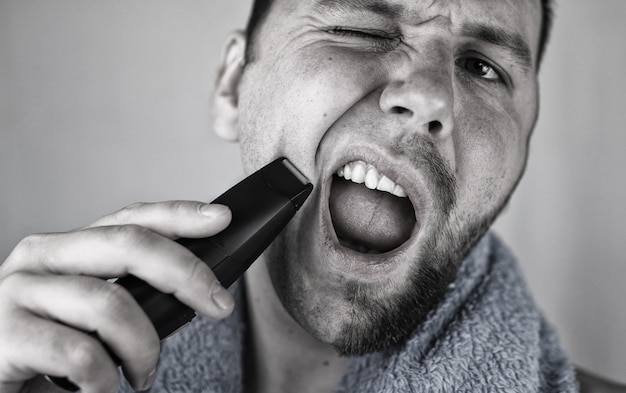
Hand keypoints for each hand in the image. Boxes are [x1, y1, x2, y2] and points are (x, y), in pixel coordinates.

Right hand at [0, 201, 232, 392]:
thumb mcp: (90, 311)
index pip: (130, 217)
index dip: (178, 215)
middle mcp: (40, 257)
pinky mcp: (4, 336)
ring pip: (110, 304)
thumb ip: (129, 291)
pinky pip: (80, 354)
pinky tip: (101, 388)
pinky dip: (105, 379)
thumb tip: (196, 287)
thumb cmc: (47, 349)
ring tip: (141, 373)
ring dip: (143, 347)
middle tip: (218, 304)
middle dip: (186, 273)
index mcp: (67, 248)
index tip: (220, 219)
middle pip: (128, 244)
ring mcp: (17, 293)